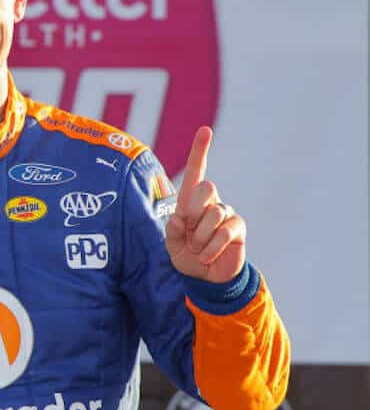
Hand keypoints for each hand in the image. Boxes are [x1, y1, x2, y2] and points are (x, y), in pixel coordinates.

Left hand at [164, 126, 245, 282]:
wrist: (205, 279)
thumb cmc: (185, 257)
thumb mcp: (171, 245)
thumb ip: (171, 231)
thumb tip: (178, 218)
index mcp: (191, 201)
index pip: (197, 171)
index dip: (200, 150)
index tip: (205, 130)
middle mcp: (211, 202)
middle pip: (206, 187)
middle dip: (193, 212)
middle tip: (188, 232)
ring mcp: (226, 214)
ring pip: (214, 213)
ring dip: (199, 237)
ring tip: (198, 249)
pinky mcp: (238, 228)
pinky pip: (224, 232)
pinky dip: (210, 248)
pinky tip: (207, 256)